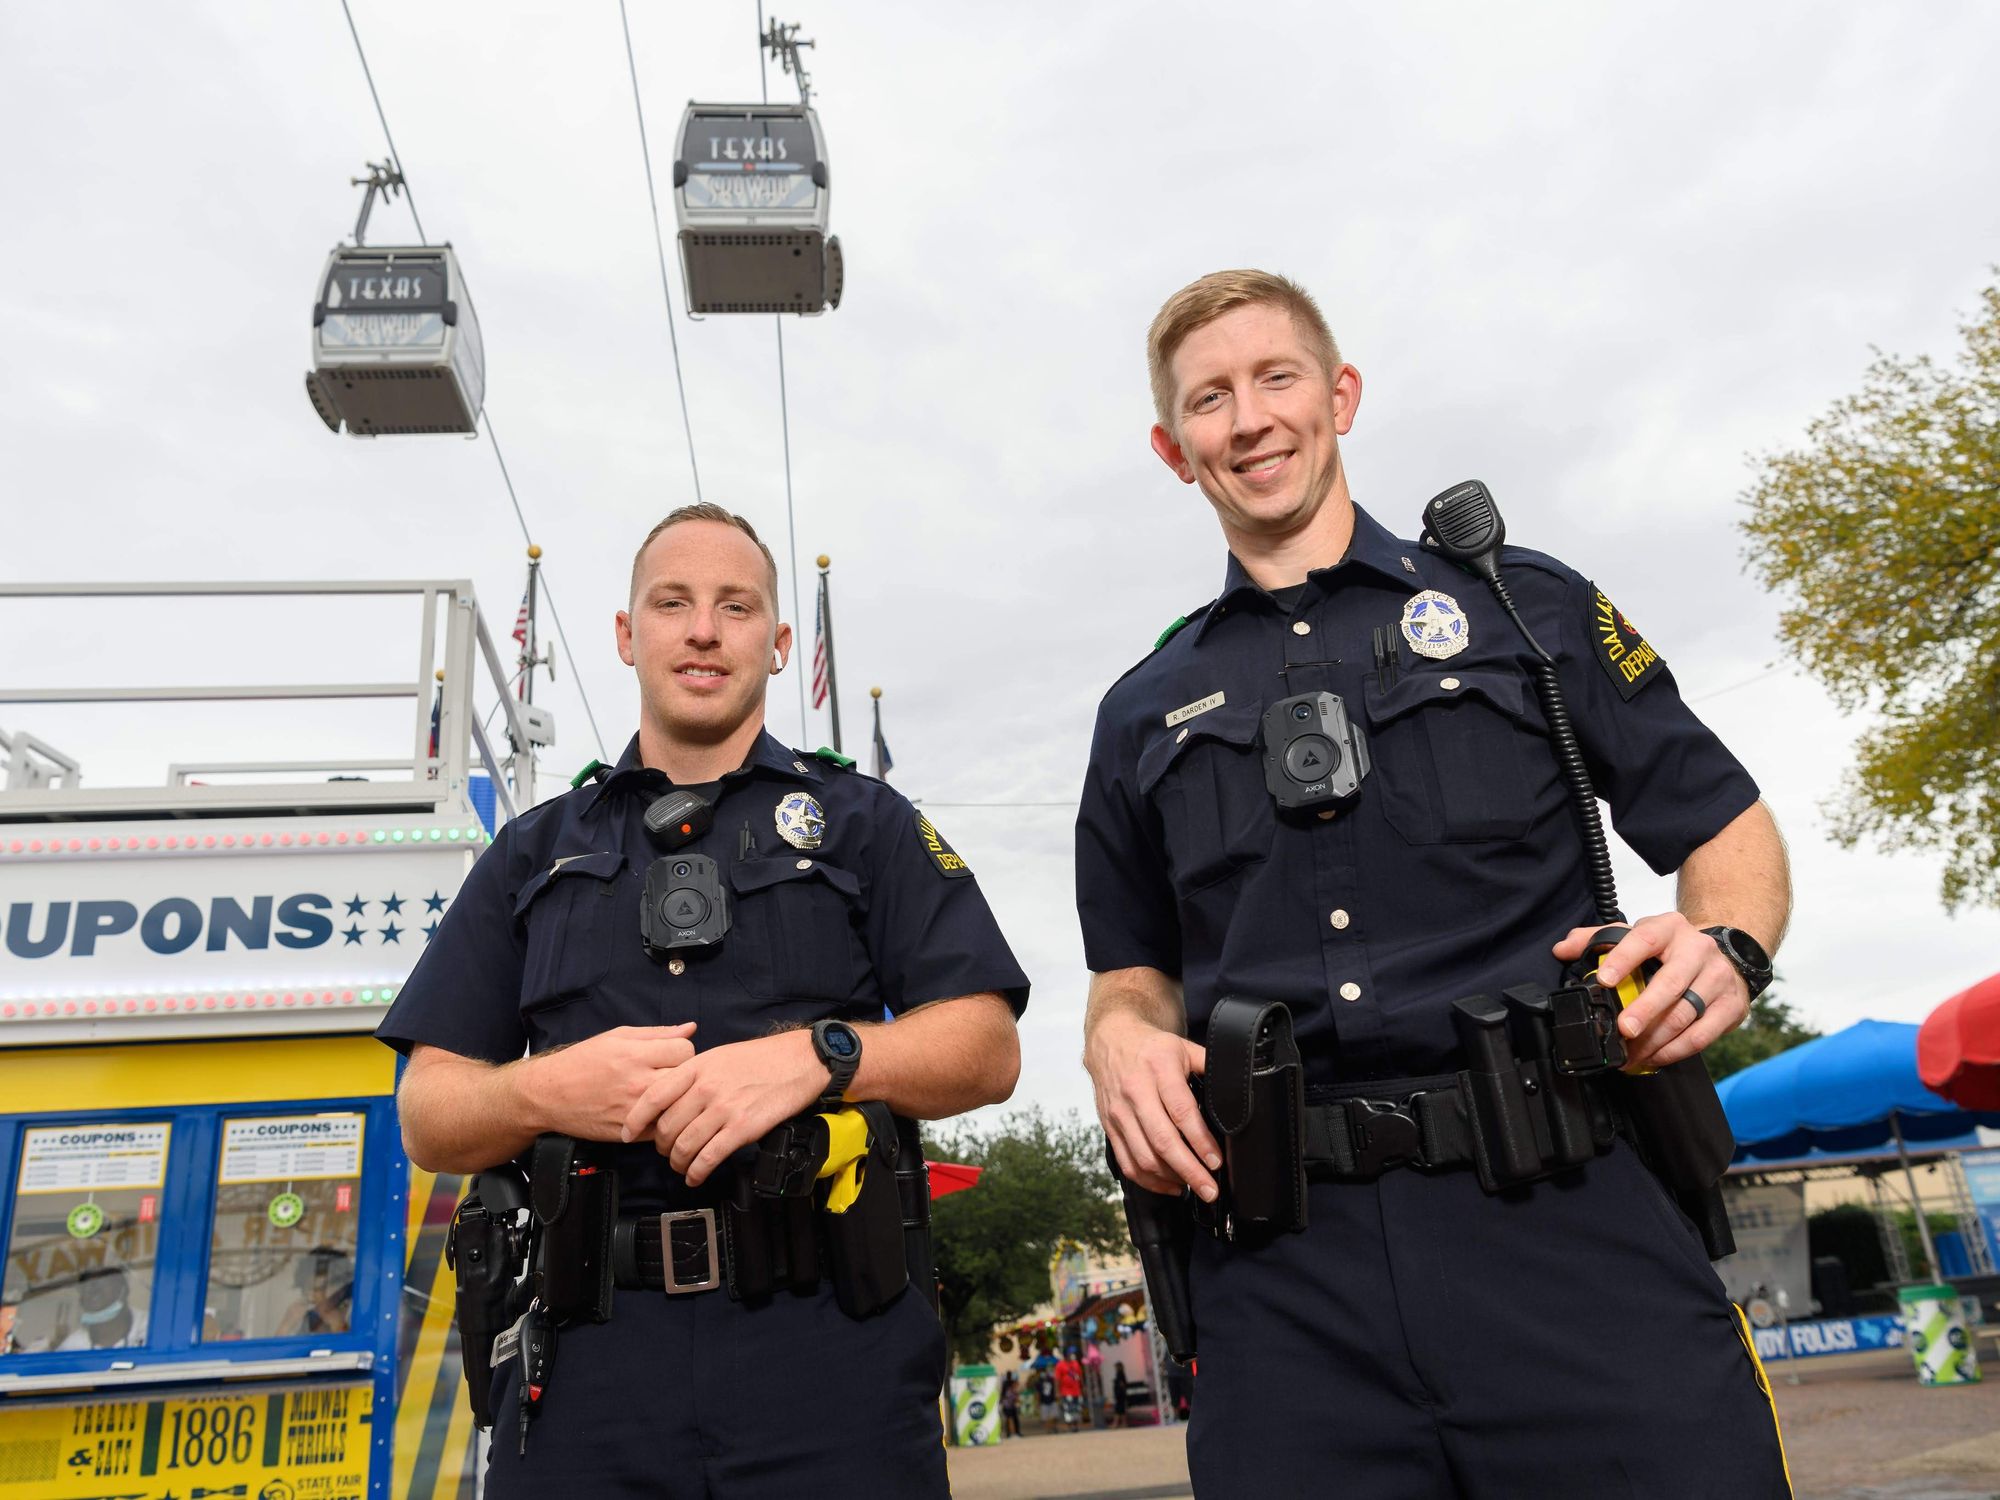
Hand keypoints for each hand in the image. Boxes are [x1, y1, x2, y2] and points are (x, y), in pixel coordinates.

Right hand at [521, 1023, 697, 1141]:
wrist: (548, 1095)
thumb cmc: (582, 1061)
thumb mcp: (617, 1037)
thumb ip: (657, 1033)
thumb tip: (691, 1028)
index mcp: (635, 1055)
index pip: (686, 1050)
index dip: (683, 1051)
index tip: (673, 1055)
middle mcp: (637, 1083)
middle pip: (687, 1079)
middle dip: (685, 1076)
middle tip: (672, 1075)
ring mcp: (635, 1111)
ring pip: (678, 1106)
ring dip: (677, 1100)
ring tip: (666, 1094)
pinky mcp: (630, 1133)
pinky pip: (663, 1127)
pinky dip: (663, 1120)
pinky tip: (654, 1112)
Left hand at [621, 1030, 828, 1186]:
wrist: (798, 1061)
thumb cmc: (760, 1059)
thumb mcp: (719, 1055)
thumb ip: (693, 1075)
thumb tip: (671, 1097)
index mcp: (696, 1067)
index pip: (653, 1097)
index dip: (634, 1119)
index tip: (626, 1133)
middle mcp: (705, 1088)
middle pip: (666, 1127)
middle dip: (661, 1146)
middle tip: (666, 1151)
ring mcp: (723, 1108)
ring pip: (684, 1146)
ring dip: (678, 1163)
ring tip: (681, 1166)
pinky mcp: (742, 1128)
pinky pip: (708, 1158)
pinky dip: (697, 1172)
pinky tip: (696, 1175)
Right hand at [1084, 1009, 1218, 1200]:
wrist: (1110, 1040)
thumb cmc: (1151, 1047)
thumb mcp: (1183, 1048)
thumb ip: (1209, 1066)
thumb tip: (1240, 1085)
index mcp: (1159, 1069)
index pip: (1181, 1112)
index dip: (1200, 1141)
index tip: (1216, 1161)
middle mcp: (1135, 1092)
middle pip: (1162, 1141)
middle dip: (1189, 1170)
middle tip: (1210, 1188)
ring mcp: (1119, 1112)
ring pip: (1143, 1157)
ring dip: (1171, 1178)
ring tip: (1194, 1186)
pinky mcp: (1109, 1127)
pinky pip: (1127, 1162)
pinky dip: (1149, 1180)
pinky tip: (1170, 1184)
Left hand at [1552, 914, 1748, 1070]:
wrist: (1726, 957)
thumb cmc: (1670, 949)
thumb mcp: (1636, 936)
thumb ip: (1596, 939)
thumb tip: (1562, 949)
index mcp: (1669, 928)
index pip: (1644, 940)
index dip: (1622, 960)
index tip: (1604, 981)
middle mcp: (1698, 950)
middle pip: (1670, 983)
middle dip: (1644, 1010)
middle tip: (1623, 1030)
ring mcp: (1718, 978)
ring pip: (1686, 1014)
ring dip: (1656, 1040)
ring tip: (1631, 1054)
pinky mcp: (1732, 1006)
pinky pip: (1702, 1035)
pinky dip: (1675, 1050)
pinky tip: (1655, 1057)